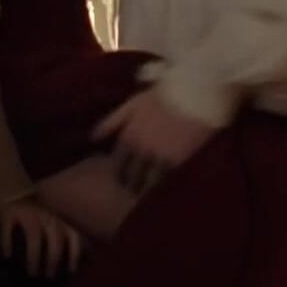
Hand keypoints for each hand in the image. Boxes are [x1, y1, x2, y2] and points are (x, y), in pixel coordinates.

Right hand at [0, 196, 83, 277]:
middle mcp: (47, 217)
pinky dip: (7, 243)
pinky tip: (7, 256)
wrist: (14, 194)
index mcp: (61, 220)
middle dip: (53, 260)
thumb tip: (87, 262)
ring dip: (34, 256)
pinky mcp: (9, 214)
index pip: (73, 236)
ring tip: (32, 273)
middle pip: (54, 239)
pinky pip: (8, 230)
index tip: (71, 270)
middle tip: (49, 276)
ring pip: (34, 236)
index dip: (75, 253)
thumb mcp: (57, 224)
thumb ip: (70, 239)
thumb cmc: (39, 216)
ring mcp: (28, 214)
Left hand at [92, 89, 216, 193]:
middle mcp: (141, 151)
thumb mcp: (133, 104)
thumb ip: (111, 121)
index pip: (117, 166)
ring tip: (152, 194)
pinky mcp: (180, 163)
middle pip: (132, 179)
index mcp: (128, 137)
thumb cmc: (163, 95)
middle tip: (137, 190)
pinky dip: (167, 187)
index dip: (120, 175)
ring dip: (148, 190)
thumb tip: (93, 138)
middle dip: (132, 185)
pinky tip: (169, 189)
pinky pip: (169, 182)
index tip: (123, 180)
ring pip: (149, 184)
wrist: (194, 92)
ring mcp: (161, 159)